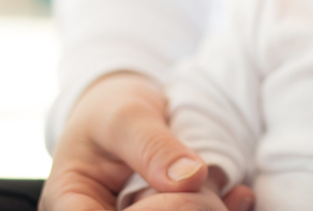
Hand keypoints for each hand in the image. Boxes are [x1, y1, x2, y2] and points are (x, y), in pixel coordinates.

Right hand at [38, 72, 254, 210]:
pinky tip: (239, 196)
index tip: (181, 187)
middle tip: (205, 186)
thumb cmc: (110, 110)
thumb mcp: (125, 117)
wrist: (123, 112)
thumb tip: (191, 179)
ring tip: (223, 189)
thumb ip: (153, 147)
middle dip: (183, 210)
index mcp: (72, 207)